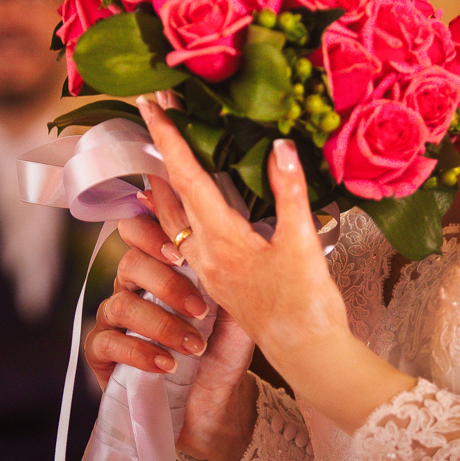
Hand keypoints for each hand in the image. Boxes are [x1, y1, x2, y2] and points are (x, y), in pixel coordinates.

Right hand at [84, 213, 256, 460]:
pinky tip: (166, 365)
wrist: (215, 407)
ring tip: (193, 347)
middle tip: (199, 309)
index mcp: (161, 267)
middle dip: (166, 283)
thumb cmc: (223, 354)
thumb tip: (240, 237)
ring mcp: (113, 319)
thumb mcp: (236, 315)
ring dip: (161, 324)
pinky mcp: (101, 352)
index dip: (153, 232)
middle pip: (130, 262)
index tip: (181, 253)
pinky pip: (108, 342)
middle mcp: (132, 287)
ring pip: (120, 303)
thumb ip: (231, 277)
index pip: (142, 231)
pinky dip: (140, 352)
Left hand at [135, 98, 416, 432]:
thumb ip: (289, 192)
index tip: (151, 105)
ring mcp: (210, 268)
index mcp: (222, 239)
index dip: (168, 138)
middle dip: (160, 150)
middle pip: (172, 192)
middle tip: (153, 114)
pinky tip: (186, 209)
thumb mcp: (302, 242)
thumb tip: (280, 146)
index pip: (186, 177)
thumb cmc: (306, 304)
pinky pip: (187, 237)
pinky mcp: (220, 281)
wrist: (308, 356)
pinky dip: (178, 213)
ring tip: (155, 156)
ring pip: (174, 218)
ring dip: (164, 184)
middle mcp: (206, 252)